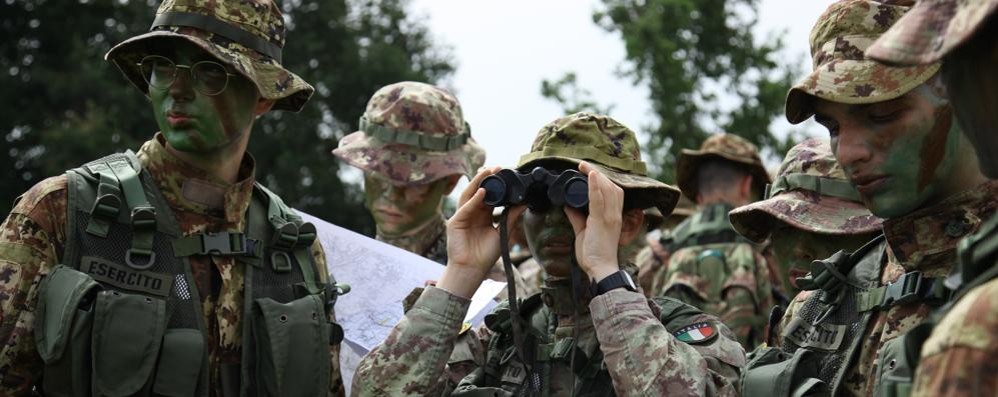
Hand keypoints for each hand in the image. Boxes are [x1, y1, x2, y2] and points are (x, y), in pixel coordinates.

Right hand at [438, 166, 525, 298]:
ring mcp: (462, 216)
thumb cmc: (486, 254)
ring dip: (478, 183)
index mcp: (483, 214)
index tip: (506, 174)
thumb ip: (511, 217)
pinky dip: (474, 200)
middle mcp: (472, 212)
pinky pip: (465, 208)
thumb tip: (524, 203)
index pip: (489, 195)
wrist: (472, 269)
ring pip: (469, 194)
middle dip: (487, 178)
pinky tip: (482, 192)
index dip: (496, 184)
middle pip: (478, 191)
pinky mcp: (455, 222)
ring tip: (488, 172)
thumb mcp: (503, 232)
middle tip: (498, 167)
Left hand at [565, 162, 622, 281]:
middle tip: (583, 165)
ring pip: (607, 189)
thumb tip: (568, 206)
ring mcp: (609, 218)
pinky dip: (594, 185)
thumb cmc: (594, 255)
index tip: (590, 171)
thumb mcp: (583, 233)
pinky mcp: (601, 222)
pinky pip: (599, 200)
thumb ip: (577, 219)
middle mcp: (614, 215)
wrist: (600, 269)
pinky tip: (590, 175)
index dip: (603, 180)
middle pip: (612, 187)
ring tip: (584, 166)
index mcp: (613, 217)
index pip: (613, 192)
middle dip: (598, 173)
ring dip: (595, 175)